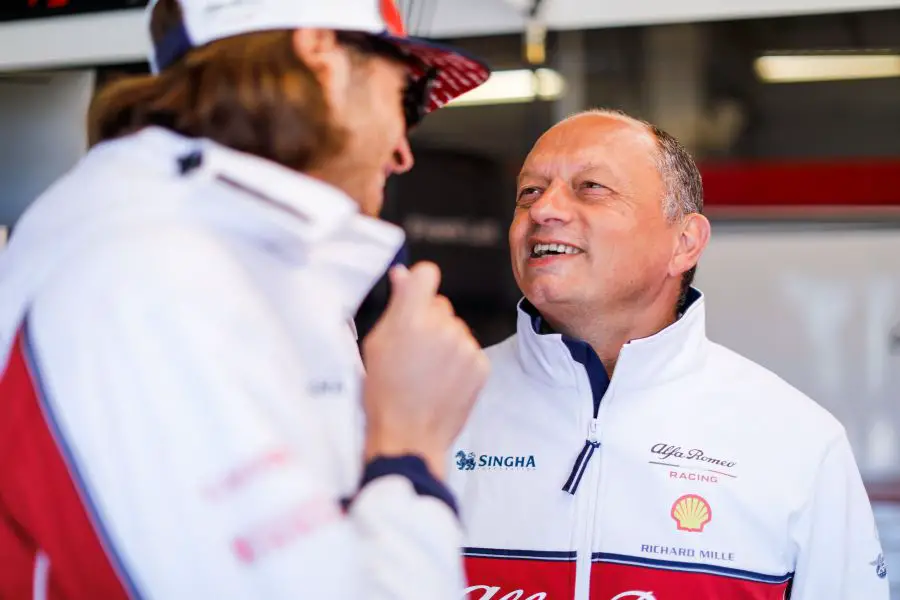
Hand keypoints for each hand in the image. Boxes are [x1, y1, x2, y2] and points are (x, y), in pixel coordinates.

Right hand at [361, 262, 489, 479]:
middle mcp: (442, 327)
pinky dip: (459, 362)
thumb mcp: (377, 345)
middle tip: (413, 352)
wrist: (410, 437)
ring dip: (445, 343)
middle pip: (440, 305)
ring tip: (427, 373)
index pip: (426, 274)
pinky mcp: (480, 365)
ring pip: (455, 329)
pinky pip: (469, 350)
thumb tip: (402, 275)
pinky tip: (442, 381)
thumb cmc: (386, 395)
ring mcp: (465, 346)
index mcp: (410, 319)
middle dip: (429, 321)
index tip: (414, 297)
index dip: (419, 284)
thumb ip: (395, 305)